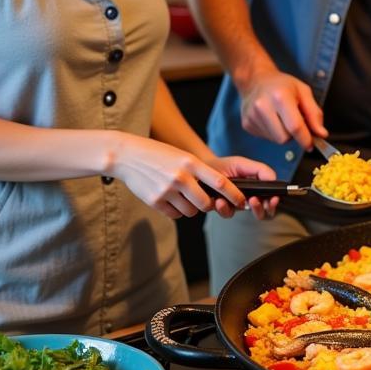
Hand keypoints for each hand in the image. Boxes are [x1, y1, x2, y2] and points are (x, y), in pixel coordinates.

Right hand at [109, 135, 247, 219]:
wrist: (128, 156)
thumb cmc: (159, 154)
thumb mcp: (182, 156)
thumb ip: (198, 172)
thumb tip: (217, 191)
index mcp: (191, 163)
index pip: (220, 182)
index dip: (234, 194)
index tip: (242, 201)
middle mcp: (181, 177)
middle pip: (206, 203)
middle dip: (208, 205)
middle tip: (203, 200)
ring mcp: (167, 190)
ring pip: (190, 211)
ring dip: (190, 207)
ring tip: (180, 195)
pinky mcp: (155, 201)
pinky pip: (175, 214)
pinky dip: (176, 210)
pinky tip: (168, 198)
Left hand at [209, 154, 279, 220]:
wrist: (206, 166)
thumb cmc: (227, 166)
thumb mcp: (245, 164)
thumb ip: (261, 170)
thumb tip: (273, 179)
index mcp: (257, 191)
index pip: (270, 203)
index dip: (273, 204)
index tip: (273, 199)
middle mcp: (247, 201)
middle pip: (261, 214)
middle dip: (259, 209)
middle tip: (254, 200)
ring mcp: (234, 206)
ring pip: (242, 214)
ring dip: (239, 206)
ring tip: (237, 198)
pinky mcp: (221, 209)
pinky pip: (226, 214)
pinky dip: (224, 208)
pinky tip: (220, 200)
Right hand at [238, 70, 325, 150]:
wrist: (255, 80)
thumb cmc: (282, 85)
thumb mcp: (303, 92)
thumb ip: (314, 113)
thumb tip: (321, 134)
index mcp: (280, 97)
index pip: (295, 127)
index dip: (306, 139)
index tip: (312, 143)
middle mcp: (263, 107)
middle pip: (285, 138)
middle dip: (294, 135)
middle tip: (295, 123)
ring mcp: (252, 117)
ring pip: (276, 141)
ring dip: (284, 135)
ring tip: (282, 119)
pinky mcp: (246, 124)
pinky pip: (267, 138)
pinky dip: (273, 133)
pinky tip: (272, 120)